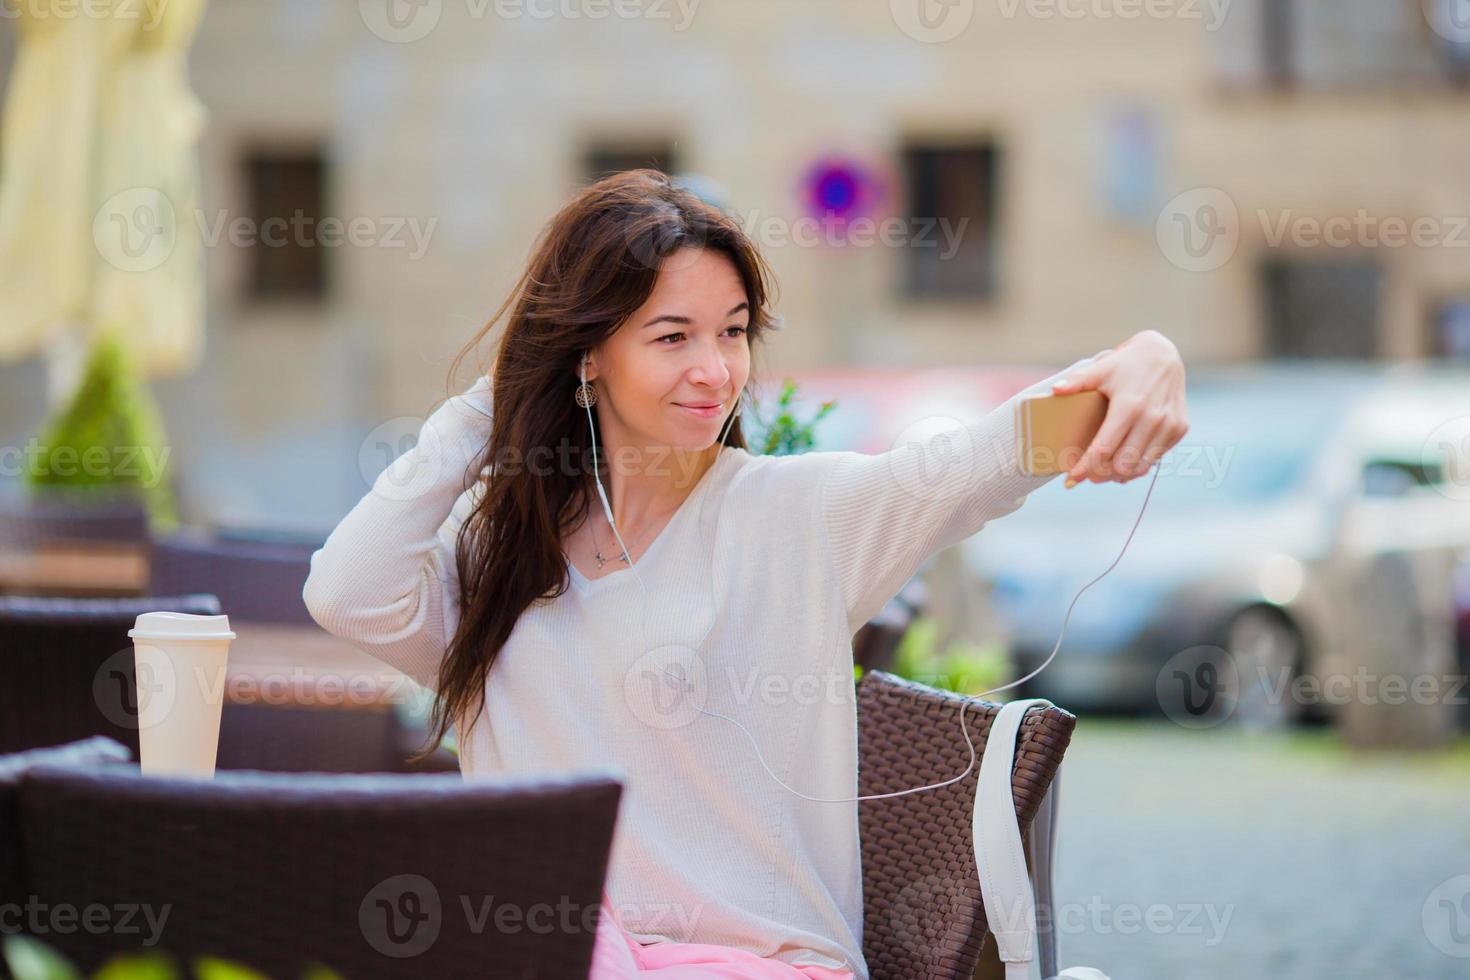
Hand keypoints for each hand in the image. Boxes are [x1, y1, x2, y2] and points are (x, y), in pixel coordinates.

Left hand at [1049, 330, 1188, 487]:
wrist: (1164, 356)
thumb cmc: (1126, 364)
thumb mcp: (1101, 368)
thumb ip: (1078, 381)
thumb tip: (1055, 390)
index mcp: (1129, 406)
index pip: (1104, 448)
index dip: (1085, 467)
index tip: (1070, 479)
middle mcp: (1152, 418)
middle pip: (1123, 465)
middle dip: (1101, 475)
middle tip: (1087, 474)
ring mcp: (1169, 425)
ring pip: (1140, 468)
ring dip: (1119, 475)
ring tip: (1103, 472)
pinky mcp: (1179, 429)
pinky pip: (1155, 459)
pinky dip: (1138, 465)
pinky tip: (1124, 461)